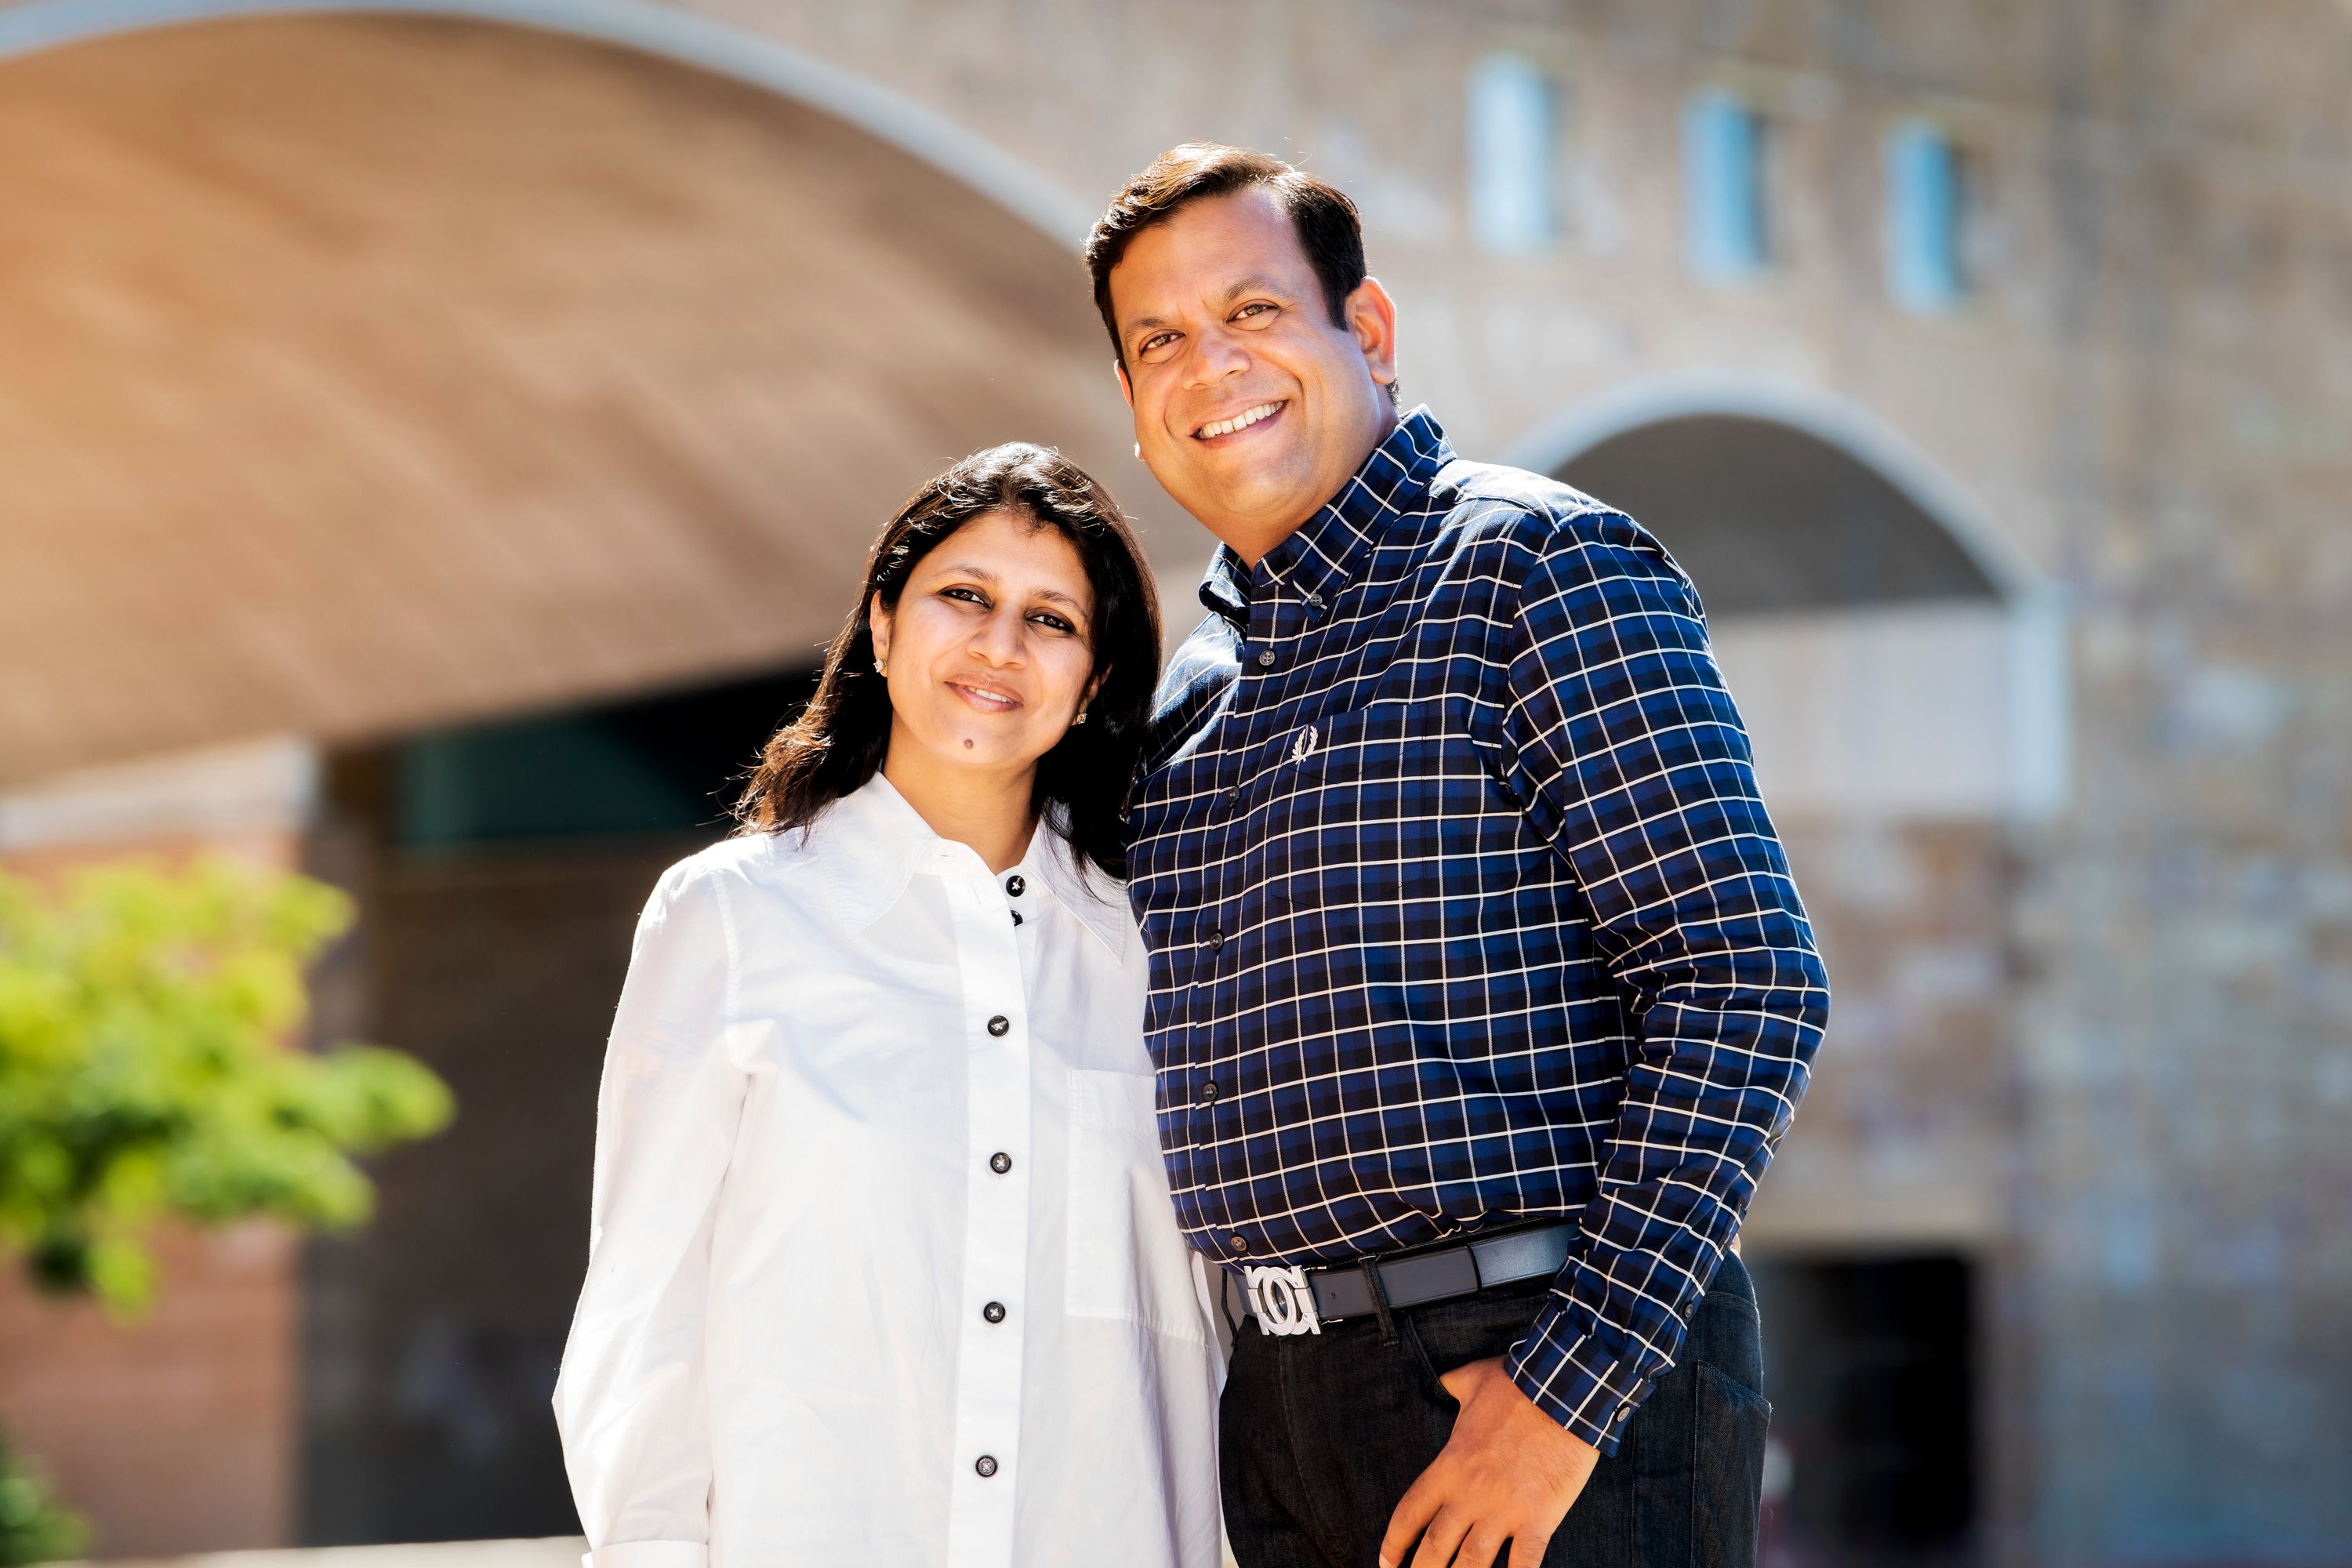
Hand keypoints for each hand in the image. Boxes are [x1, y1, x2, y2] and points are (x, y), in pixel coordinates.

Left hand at [1378, 1355, 1598, 1567]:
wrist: (1564, 1391)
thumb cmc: (1517, 1385)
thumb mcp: (1473, 1380)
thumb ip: (1454, 1385)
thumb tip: (1445, 1381)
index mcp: (1449, 1466)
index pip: (1410, 1513)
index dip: (1394, 1543)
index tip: (1386, 1562)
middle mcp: (1470, 1495)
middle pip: (1435, 1549)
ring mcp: (1504, 1511)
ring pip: (1472, 1564)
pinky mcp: (1539, 1520)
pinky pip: (1523, 1565)